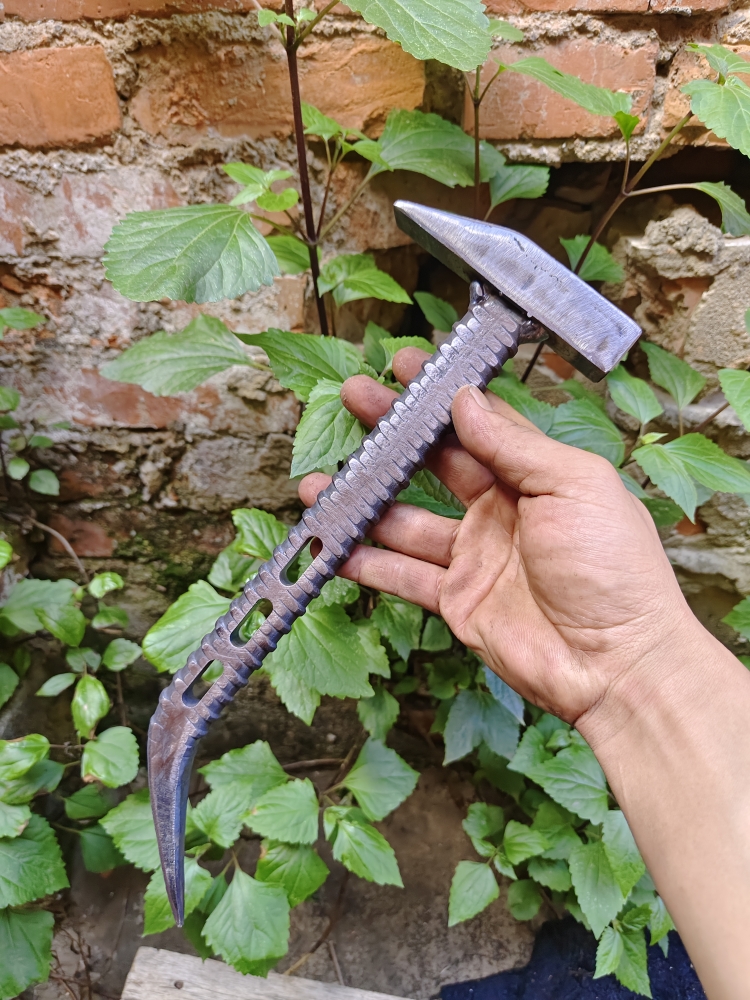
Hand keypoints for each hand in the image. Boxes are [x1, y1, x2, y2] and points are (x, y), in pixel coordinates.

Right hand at [299, 348, 701, 726]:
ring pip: (406, 521)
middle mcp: (502, 512)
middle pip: (435, 463)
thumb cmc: (613, 568)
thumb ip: (515, 444)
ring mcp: (476, 557)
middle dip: (393, 435)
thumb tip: (467, 400)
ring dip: (364, 503)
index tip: (404, 366)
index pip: (480, 424)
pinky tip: (335, 549)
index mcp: (536, 477)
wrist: (617, 664)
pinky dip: (368, 564)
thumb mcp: (574, 487)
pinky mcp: (458, 601)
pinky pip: (404, 576)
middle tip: (354, 401)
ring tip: (320, 484)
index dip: (441, 395)